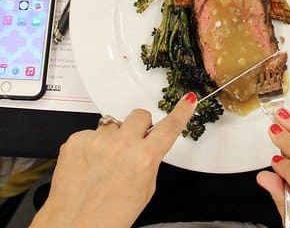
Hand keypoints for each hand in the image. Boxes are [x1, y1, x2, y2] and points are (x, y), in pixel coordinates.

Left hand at [30, 93, 197, 227]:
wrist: (75, 225)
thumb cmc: (110, 217)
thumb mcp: (145, 189)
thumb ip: (149, 160)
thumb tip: (149, 144)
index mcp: (143, 158)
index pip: (169, 127)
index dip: (181, 111)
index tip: (188, 100)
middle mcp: (121, 145)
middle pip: (140, 115)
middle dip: (139, 127)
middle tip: (132, 146)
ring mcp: (97, 140)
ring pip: (113, 125)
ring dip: (112, 138)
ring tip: (103, 163)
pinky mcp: (76, 140)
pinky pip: (90, 133)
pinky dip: (91, 146)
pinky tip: (89, 165)